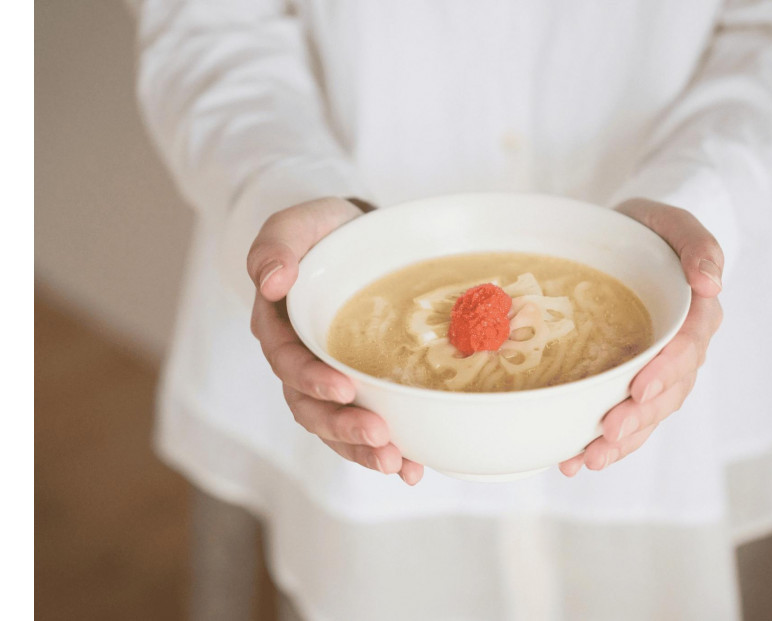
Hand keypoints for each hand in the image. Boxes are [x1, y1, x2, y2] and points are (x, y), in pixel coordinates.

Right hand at [247, 197, 424, 484]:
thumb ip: (275, 248)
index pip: (287, 363)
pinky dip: (386, 451)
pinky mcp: (361, 388)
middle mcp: (301, 361)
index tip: (345, 388)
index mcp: (280, 328)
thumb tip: (271, 283)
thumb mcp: (296, 225)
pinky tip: (412, 470)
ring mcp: (329, 379)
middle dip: (343, 429)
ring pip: (336, 426)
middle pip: (311, 408)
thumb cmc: (323, 232)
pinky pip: (366, 425)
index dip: (311, 380)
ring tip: (397, 465)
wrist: (356, 238)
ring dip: (363, 450)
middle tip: (381, 439)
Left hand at [559, 198, 724, 475]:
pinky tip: (573, 461)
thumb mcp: (674, 222)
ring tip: (587, 459)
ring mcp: (661, 369)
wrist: (631, 241)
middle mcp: (684, 348)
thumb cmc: (651, 230)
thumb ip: (699, 245)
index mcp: (697, 312)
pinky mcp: (636, 381)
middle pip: (670, 390)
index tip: (641, 387)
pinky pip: (628, 417)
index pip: (689, 345)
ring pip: (650, 413)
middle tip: (609, 432)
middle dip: (640, 416)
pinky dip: (605, 443)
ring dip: (622, 441)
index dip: (668, 369)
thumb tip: (713, 284)